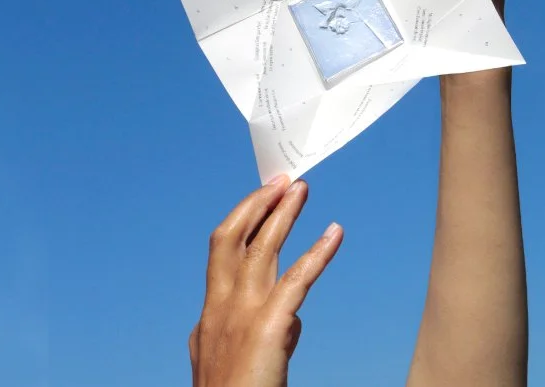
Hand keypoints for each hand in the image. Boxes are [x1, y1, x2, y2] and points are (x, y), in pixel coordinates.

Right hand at [189, 177, 343, 386]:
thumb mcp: (238, 363)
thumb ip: (263, 334)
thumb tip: (294, 320)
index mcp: (209, 317)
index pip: (221, 254)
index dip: (241, 221)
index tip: (261, 200)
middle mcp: (219, 308)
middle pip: (231, 238)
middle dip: (255, 205)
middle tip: (282, 181)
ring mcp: (240, 315)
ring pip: (261, 249)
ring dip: (284, 214)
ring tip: (303, 189)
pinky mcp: (268, 327)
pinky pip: (297, 279)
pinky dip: (318, 252)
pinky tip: (336, 232)